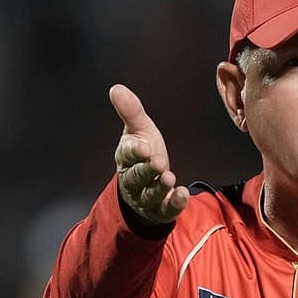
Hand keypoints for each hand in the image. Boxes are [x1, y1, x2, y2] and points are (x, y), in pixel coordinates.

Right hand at [110, 84, 189, 223]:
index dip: (135, 151)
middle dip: (146, 170)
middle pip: (137, 177)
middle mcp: (133, 179)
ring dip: (159, 187)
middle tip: (158, 162)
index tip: (143, 147)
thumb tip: (116, 88)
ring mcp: (146, 196)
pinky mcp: (161, 209)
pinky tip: (182, 194)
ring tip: (169, 178)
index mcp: (126, 158)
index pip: (128, 155)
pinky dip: (174, 203)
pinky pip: (166, 210)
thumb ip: (131, 112)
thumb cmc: (143, 153)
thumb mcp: (139, 130)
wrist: (148, 183)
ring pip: (150, 194)